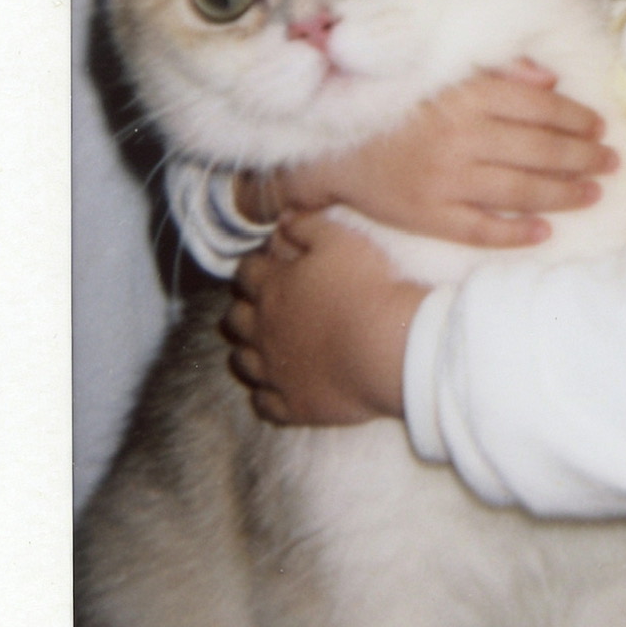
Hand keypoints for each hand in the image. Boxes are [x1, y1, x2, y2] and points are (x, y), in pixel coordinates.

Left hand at [222, 213, 427, 425]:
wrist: (389, 348)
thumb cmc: (368, 287)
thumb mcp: (341, 238)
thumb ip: (306, 225)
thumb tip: (284, 220)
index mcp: (271, 288)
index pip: (246, 272)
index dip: (257, 266)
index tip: (272, 264)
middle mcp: (262, 330)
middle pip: (236, 318)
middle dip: (246, 307)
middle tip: (269, 304)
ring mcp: (274, 372)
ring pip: (243, 361)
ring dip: (251, 350)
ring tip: (271, 344)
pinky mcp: (292, 405)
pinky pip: (264, 404)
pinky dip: (267, 394)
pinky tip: (282, 385)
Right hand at [237, 60, 618, 247]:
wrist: (333, 144)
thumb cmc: (396, 103)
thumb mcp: (446, 74)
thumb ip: (499, 73)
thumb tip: (551, 82)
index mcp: (466, 96)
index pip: (540, 108)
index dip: (577, 118)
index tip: (600, 125)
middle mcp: (461, 138)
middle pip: (539, 150)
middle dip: (583, 157)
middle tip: (612, 161)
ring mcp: (445, 181)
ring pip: (520, 191)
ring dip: (565, 193)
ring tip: (593, 192)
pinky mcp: (428, 216)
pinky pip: (481, 230)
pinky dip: (516, 233)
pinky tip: (545, 231)